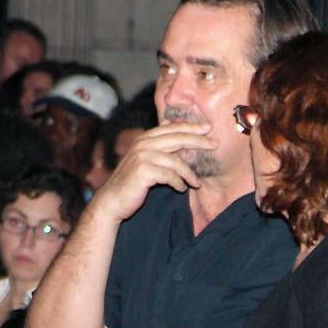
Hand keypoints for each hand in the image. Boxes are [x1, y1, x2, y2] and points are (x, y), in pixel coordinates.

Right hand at [89, 121, 214, 223]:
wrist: (112, 200)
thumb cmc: (131, 182)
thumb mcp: (143, 159)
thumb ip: (157, 146)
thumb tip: (172, 128)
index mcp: (144, 139)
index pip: (171, 128)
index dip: (190, 127)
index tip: (207, 128)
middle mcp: (142, 144)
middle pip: (177, 138)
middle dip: (198, 140)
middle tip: (215, 144)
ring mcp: (142, 156)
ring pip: (176, 161)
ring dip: (189, 173)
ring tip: (197, 183)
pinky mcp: (143, 171)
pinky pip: (170, 176)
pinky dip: (178, 183)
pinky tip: (181, 189)